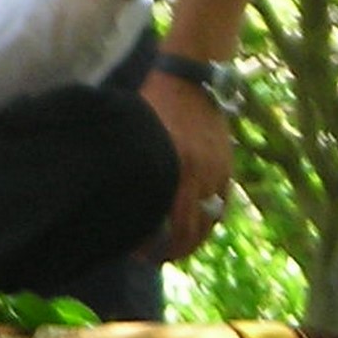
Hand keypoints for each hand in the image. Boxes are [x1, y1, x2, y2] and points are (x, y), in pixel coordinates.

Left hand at [141, 64, 236, 259]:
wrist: (192, 78)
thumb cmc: (155, 101)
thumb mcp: (137, 131)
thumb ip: (134, 163)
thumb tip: (109, 193)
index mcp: (176, 165)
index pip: (170, 222)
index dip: (153, 244)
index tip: (136, 253)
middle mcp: (200, 173)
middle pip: (191, 229)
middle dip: (173, 251)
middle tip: (153, 258)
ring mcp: (218, 171)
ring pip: (210, 221)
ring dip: (193, 240)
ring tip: (173, 250)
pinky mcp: (228, 167)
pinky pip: (222, 206)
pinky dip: (209, 222)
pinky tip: (193, 230)